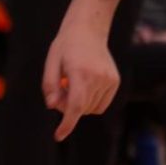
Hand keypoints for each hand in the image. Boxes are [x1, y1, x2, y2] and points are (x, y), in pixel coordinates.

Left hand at [42, 20, 119, 141]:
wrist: (88, 29)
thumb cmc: (66, 45)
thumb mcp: (51, 62)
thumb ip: (50, 86)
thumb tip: (53, 106)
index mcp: (80, 72)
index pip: (75, 106)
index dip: (67, 123)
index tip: (58, 135)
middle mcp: (98, 77)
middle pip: (81, 109)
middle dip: (68, 106)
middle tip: (61, 88)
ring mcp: (109, 80)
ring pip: (91, 109)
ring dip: (80, 104)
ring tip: (74, 83)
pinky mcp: (115, 81)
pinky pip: (101, 104)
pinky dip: (91, 101)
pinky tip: (85, 84)